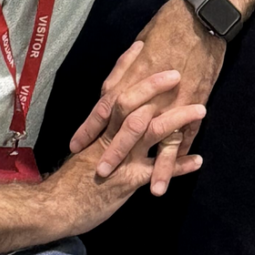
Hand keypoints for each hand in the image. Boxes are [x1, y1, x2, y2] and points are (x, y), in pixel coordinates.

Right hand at [43, 70, 207, 236]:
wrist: (52, 209)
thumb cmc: (69, 182)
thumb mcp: (86, 152)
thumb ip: (102, 134)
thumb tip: (114, 116)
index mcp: (100, 129)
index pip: (112, 90)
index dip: (125, 67)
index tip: (140, 44)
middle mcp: (109, 138)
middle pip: (131, 104)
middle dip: (154, 86)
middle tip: (177, 71)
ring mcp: (120, 159)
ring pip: (149, 132)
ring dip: (177, 119)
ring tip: (201, 109)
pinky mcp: (128, 182)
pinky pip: (157, 170)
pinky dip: (178, 165)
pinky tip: (198, 160)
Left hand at [68, 0, 227, 195]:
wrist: (202, 17)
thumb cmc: (167, 25)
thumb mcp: (139, 44)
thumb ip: (125, 70)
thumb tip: (112, 88)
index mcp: (132, 77)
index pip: (105, 107)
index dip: (90, 127)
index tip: (76, 145)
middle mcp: (151, 94)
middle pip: (129, 129)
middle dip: (116, 153)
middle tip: (102, 174)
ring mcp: (175, 101)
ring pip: (164, 139)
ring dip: (159, 167)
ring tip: (153, 190)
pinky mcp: (196, 102)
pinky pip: (189, 133)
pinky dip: (185, 154)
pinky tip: (181, 171)